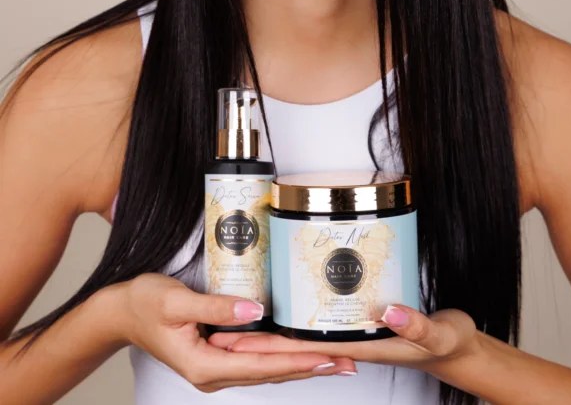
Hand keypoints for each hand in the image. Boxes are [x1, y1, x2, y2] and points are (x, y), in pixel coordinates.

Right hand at [111, 273, 356, 391]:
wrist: (120, 311)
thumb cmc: (143, 303)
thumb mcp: (177, 301)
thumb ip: (217, 307)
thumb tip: (255, 309)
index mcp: (205, 364)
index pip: (262, 364)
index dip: (298, 361)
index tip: (328, 358)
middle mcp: (214, 371)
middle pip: (271, 369)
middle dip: (312, 366)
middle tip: (349, 361)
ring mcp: (216, 364)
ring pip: (267, 365)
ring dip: (302, 362)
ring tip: (336, 359)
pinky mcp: (218, 352)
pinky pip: (256, 356)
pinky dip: (282, 354)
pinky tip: (300, 351)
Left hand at [209, 302, 479, 373]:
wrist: (464, 350)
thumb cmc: (451, 342)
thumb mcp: (438, 331)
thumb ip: (415, 324)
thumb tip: (389, 313)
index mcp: (362, 348)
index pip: (304, 349)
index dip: (268, 344)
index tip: (238, 337)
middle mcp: (350, 347)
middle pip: (293, 348)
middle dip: (255, 342)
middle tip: (220, 331)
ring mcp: (353, 341)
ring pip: (302, 342)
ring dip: (271, 338)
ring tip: (239, 326)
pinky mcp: (360, 331)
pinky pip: (319, 334)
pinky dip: (297, 330)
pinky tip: (288, 319)